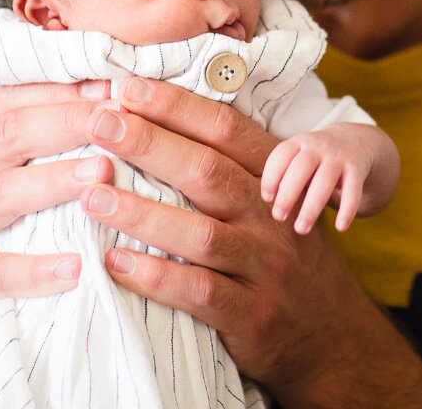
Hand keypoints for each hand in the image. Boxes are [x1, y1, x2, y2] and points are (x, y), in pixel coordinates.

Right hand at [0, 79, 114, 313]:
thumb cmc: (11, 212)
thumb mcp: (22, 165)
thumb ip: (56, 129)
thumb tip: (116, 90)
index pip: (10, 99)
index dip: (62, 92)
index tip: (115, 90)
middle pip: (7, 135)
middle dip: (66, 124)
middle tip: (116, 122)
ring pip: (1, 194)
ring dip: (55, 181)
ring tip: (102, 174)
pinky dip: (37, 270)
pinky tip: (77, 267)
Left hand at [77, 77, 421, 406]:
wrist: (330, 335)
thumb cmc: (277, 257)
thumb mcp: (268, 203)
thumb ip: (223, 167)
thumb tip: (145, 120)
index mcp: (276, 179)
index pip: (225, 130)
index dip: (175, 105)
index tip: (125, 86)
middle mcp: (273, 218)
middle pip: (209, 171)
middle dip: (150, 143)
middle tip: (98, 122)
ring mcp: (266, 268)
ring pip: (200, 233)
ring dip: (142, 213)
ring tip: (91, 197)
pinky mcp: (252, 316)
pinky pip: (200, 293)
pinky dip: (155, 277)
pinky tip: (115, 263)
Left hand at [262, 125, 377, 231]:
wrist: (355, 141)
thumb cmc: (316, 158)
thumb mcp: (299, 156)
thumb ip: (285, 175)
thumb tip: (270, 204)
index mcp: (299, 142)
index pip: (281, 155)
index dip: (271, 177)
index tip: (267, 199)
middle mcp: (318, 147)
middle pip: (301, 168)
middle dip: (287, 194)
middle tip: (279, 217)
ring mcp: (339, 157)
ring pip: (324, 182)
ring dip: (311, 208)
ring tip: (301, 229)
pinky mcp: (357, 169)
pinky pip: (353, 190)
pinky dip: (347, 210)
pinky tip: (340, 227)